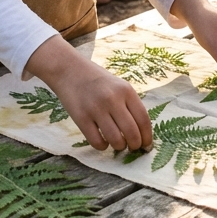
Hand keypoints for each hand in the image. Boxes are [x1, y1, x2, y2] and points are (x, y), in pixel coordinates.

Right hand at [27, 35, 152, 151]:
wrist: (69, 69)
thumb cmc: (97, 80)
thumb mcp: (118, 86)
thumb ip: (129, 105)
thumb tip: (142, 134)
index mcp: (125, 90)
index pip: (143, 119)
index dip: (147, 137)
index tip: (147, 146)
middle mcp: (112, 99)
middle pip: (132, 133)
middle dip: (135, 146)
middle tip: (133, 148)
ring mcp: (96, 108)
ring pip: (116, 141)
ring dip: (119, 147)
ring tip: (117, 143)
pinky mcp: (81, 117)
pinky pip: (97, 142)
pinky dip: (103, 146)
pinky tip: (102, 141)